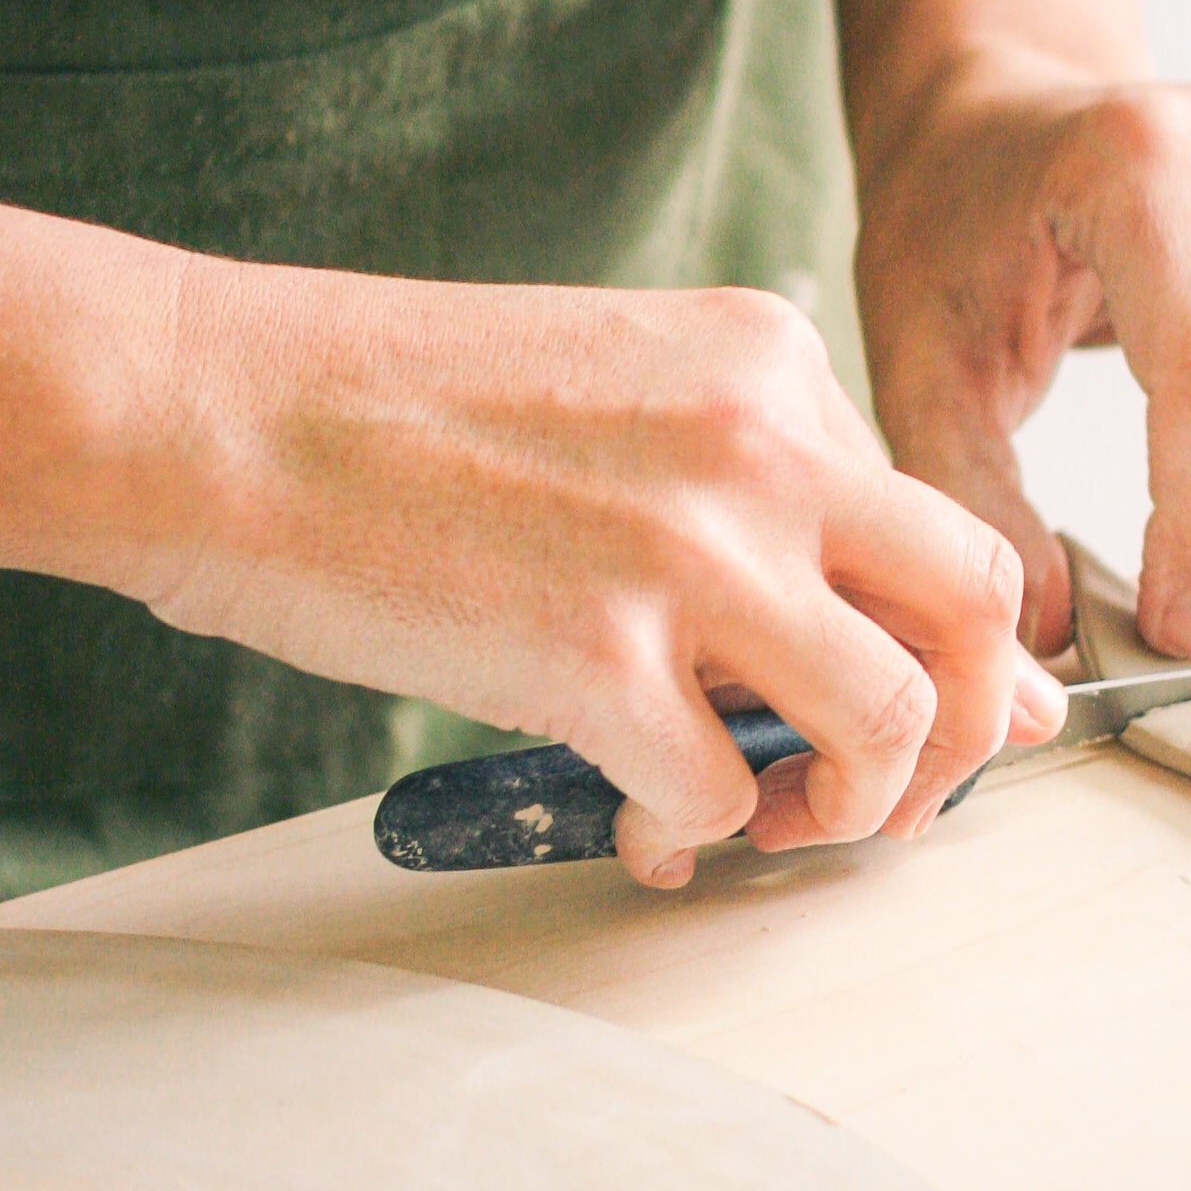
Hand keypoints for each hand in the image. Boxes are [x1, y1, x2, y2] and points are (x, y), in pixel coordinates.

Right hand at [144, 269, 1060, 887]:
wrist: (213, 408)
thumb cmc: (381, 406)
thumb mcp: (616, 383)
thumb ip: (740, 478)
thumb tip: (843, 619)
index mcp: (770, 360)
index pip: (934, 517)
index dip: (942, 642)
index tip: (924, 707)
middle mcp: (762, 443)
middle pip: (976, 608)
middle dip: (966, 728)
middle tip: (893, 790)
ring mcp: (690, 552)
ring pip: (891, 718)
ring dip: (848, 802)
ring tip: (766, 816)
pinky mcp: (598, 659)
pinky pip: (719, 796)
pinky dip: (689, 830)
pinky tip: (629, 815)